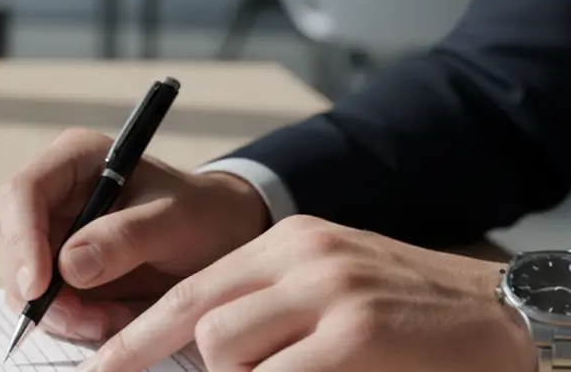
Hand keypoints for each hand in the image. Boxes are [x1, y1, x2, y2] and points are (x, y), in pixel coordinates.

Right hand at [0, 128, 271, 340]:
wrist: (220, 239)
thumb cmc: (202, 215)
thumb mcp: (175, 221)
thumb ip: (126, 238)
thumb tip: (67, 266)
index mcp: (74, 160)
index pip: (22, 192)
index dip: (22, 239)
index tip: (39, 287)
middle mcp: (51, 193)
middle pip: (7, 239)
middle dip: (38, 286)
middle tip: (83, 319)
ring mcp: (49, 232)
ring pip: (19, 276)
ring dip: (58, 310)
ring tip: (112, 319)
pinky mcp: (56, 268)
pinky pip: (43, 301)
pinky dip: (71, 320)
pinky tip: (110, 319)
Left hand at [78, 215, 535, 371]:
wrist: (501, 313)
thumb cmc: (407, 313)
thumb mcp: (328, 287)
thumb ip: (267, 306)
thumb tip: (199, 350)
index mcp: (288, 242)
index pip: (193, 288)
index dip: (139, 333)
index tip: (100, 366)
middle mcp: (301, 258)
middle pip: (198, 318)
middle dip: (156, 359)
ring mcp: (329, 293)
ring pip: (224, 350)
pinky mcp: (355, 335)